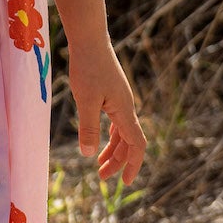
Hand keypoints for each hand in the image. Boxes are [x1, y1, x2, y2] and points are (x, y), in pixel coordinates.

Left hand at [68, 40, 146, 184]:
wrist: (90, 39)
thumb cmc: (87, 67)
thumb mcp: (86, 100)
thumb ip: (89, 127)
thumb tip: (89, 155)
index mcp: (124, 110)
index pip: (137, 145)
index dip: (133, 165)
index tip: (126, 182)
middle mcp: (126, 107)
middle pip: (129, 142)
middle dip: (118, 162)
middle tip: (101, 177)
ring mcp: (120, 100)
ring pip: (122, 132)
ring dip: (113, 150)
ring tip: (99, 164)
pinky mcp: (112, 94)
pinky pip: (116, 121)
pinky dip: (109, 136)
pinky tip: (99, 140)